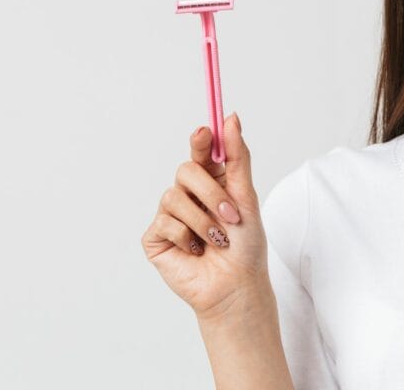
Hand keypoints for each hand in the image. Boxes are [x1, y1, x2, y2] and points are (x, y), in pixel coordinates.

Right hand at [142, 113, 272, 320]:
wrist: (236, 285)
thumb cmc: (246, 245)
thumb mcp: (247, 197)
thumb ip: (238, 157)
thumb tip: (231, 118)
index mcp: (212, 181)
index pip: (201, 151)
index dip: (201, 140)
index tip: (205, 132)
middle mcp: (189, 195)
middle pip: (186, 170)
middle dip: (211, 193)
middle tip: (230, 215)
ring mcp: (170, 215)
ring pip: (173, 196)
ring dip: (203, 220)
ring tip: (218, 240)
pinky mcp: (156, 237)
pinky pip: (165, 223)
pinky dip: (187, 238)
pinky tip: (196, 251)